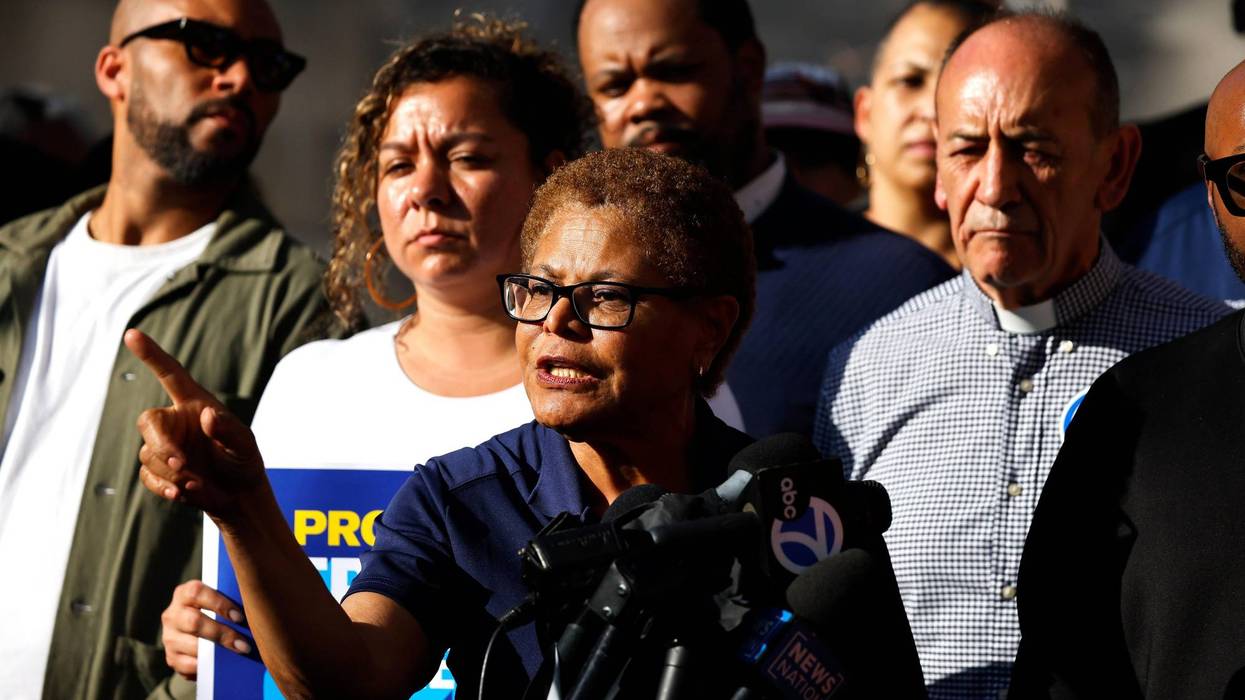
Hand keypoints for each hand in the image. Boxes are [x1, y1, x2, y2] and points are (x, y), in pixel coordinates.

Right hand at [126, 329, 264, 515]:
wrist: (238, 494)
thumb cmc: (242, 460)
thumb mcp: (244, 445)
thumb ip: (228, 430)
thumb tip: (208, 416)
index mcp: (194, 404)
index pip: (169, 374)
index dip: (151, 354)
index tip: (131, 333)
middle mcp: (174, 421)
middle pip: (148, 421)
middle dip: (162, 444)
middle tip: (183, 464)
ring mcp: (163, 445)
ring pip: (148, 453)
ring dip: (172, 471)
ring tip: (198, 481)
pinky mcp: (157, 470)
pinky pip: (147, 475)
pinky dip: (164, 486)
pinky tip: (182, 493)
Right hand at [162, 579, 252, 679]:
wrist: (196, 630)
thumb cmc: (217, 610)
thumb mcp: (219, 600)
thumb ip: (230, 599)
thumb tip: (255, 607)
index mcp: (184, 593)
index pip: (196, 592)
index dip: (219, 604)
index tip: (240, 617)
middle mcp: (173, 614)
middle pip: (193, 621)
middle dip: (222, 634)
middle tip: (244, 644)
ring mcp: (169, 637)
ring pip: (191, 645)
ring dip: (217, 652)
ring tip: (238, 654)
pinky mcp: (171, 657)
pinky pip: (187, 665)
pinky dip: (206, 666)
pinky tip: (221, 665)